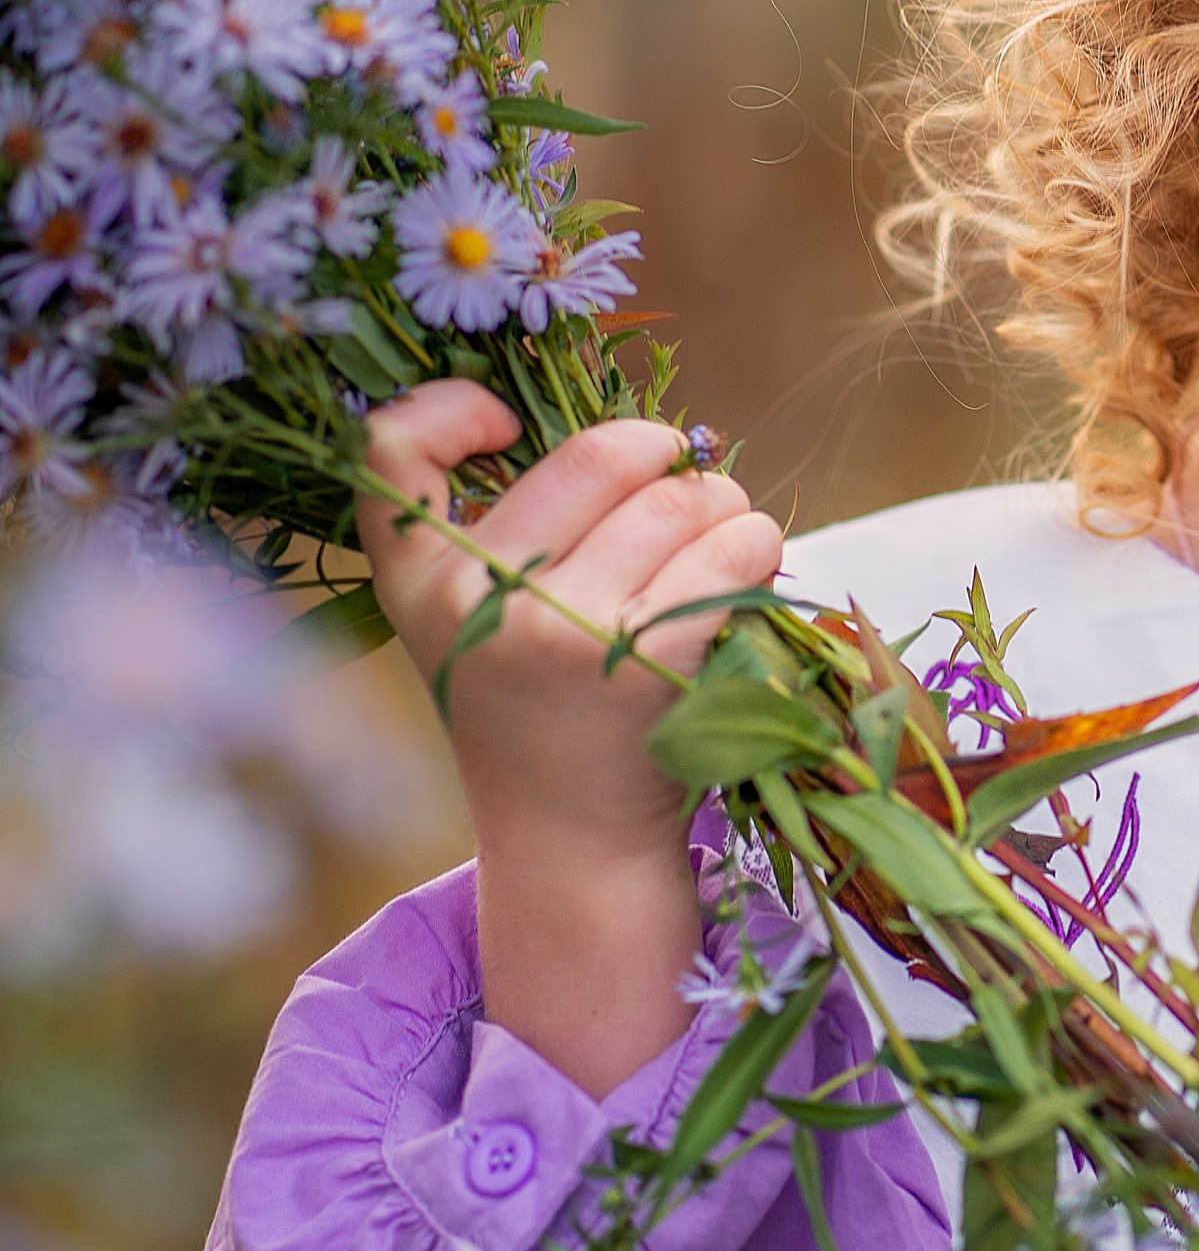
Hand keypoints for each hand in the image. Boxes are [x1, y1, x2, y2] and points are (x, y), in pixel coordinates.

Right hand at [357, 385, 785, 1089]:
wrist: (570, 841)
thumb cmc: (537, 709)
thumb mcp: (469, 622)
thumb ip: (507, 529)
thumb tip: (640, 432)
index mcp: (419, 582)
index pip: (389, 447)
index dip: (448, 409)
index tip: (506, 426)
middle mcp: (479, 602)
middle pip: (599, 456)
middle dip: (661, 458)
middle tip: (681, 490)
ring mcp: (565, 633)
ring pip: (683, 498)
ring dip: (725, 506)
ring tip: (721, 542)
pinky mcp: (650, 665)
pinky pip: (734, 552)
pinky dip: (757, 549)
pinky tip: (747, 574)